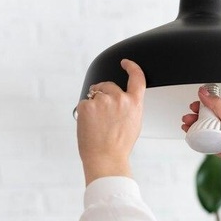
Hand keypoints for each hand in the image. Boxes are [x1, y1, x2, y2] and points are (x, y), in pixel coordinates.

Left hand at [76, 59, 145, 184]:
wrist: (106, 157)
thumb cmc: (119, 145)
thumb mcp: (134, 123)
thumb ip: (130, 107)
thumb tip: (123, 99)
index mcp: (134, 103)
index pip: (137, 77)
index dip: (132, 67)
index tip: (126, 63)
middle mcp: (120, 99)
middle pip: (109, 86)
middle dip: (104, 93)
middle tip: (103, 113)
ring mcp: (102, 101)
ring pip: (95, 94)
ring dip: (94, 103)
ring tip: (97, 123)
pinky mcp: (87, 105)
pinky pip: (84, 103)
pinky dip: (85, 112)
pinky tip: (90, 124)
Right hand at [181, 88, 220, 171]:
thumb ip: (217, 104)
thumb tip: (204, 92)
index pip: (215, 107)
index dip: (203, 106)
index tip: (193, 107)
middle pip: (209, 120)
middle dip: (196, 119)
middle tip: (187, 119)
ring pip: (208, 132)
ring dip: (197, 130)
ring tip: (188, 128)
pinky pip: (211, 146)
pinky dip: (203, 143)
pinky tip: (196, 140)